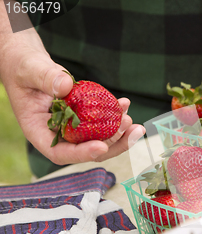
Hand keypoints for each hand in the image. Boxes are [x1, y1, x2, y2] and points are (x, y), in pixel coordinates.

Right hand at [0, 29, 144, 164]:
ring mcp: (72, 128)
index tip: (101, 146)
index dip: (82, 153)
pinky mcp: (83, 118)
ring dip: (119, 133)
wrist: (29, 65)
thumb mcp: (30, 70)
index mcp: (39, 132)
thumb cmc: (23, 68)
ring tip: (132, 121)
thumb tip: (64, 86)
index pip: (60, 153)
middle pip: (87, 150)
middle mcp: (58, 135)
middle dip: (113, 144)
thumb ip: (45, 78)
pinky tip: (125, 103)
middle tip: (131, 130)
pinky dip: (115, 116)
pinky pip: (101, 123)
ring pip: (98, 139)